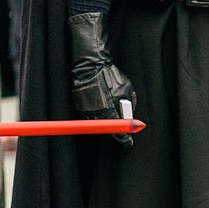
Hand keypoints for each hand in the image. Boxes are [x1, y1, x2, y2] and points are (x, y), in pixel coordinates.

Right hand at [67, 12, 136, 146]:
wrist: (90, 65)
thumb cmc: (109, 75)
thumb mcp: (127, 89)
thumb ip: (129, 103)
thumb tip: (129, 113)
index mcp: (109, 112)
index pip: (118, 132)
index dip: (125, 139)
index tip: (129, 143)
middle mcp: (96, 115)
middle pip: (106, 130)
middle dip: (115, 130)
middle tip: (122, 130)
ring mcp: (86, 111)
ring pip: (97, 123)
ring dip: (105, 121)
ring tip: (111, 114)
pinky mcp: (79, 105)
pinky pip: (89, 115)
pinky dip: (96, 113)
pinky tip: (101, 106)